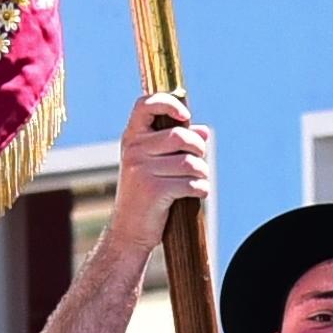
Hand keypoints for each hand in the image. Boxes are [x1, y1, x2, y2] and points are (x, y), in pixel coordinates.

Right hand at [111, 92, 210, 242]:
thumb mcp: (154, 164)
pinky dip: (200, 189)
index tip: (184, 115)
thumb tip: (204, 132)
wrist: (128, 230)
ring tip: (199, 179)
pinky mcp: (153, 191)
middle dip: (198, 148)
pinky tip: (197, 193)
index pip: (145, 104)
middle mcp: (133, 150)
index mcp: (132, 137)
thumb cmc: (146, 193)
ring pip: (189, 162)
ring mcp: (141, 170)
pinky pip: (190, 183)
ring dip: (202, 172)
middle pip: (180, 136)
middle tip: (199, 159)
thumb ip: (177, 145)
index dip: (168, 102)